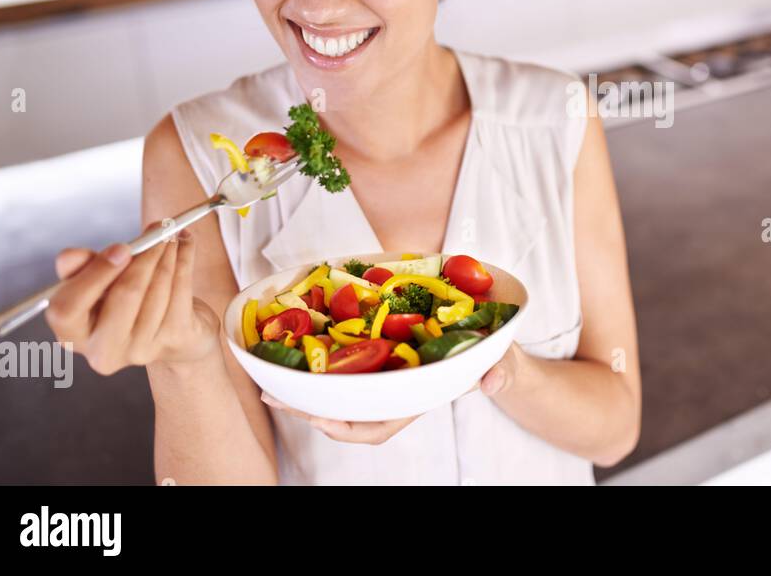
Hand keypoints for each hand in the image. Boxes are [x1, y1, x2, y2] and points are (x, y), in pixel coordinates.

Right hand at [45, 222, 216, 374]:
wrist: (175, 334)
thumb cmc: (126, 303)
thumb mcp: (98, 284)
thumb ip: (82, 268)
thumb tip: (69, 256)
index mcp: (72, 335)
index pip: (67, 308)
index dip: (95, 275)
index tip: (122, 247)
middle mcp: (102, 351)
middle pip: (124, 295)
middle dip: (145, 257)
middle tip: (159, 229)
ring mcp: (140, 350)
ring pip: (157, 290)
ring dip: (168, 255)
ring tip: (171, 235)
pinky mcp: (173, 341)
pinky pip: (181, 292)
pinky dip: (185, 262)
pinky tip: (186, 245)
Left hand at [259, 342, 528, 443]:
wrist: (497, 349)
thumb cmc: (498, 360)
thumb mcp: (502, 365)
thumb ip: (500, 373)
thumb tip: (493, 381)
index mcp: (417, 398)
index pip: (378, 426)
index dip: (347, 427)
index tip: (320, 418)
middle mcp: (394, 391)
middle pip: (344, 411)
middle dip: (306, 407)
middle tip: (271, 393)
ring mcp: (384, 373)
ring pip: (337, 390)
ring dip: (303, 386)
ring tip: (269, 375)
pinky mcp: (379, 353)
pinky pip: (344, 363)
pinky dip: (319, 358)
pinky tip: (299, 343)